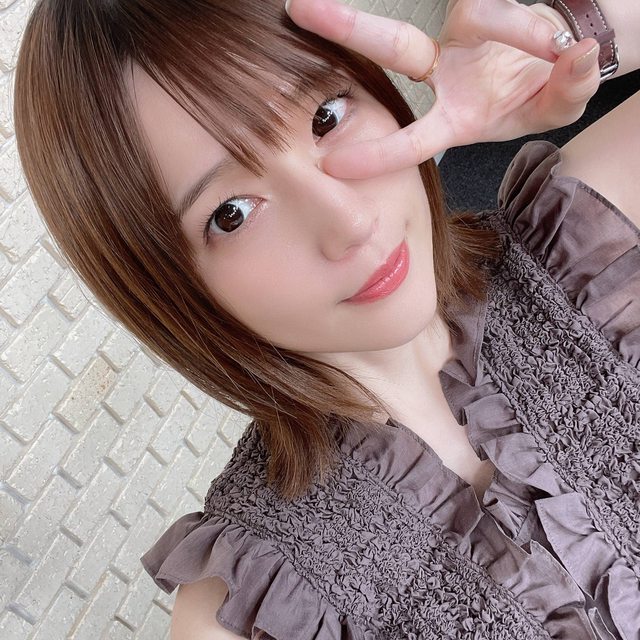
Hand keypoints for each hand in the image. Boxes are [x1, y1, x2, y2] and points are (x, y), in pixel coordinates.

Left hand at [285, 0, 600, 178]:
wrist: (557, 56)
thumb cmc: (541, 93)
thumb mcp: (558, 108)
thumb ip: (567, 91)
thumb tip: (575, 56)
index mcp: (455, 118)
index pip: (410, 139)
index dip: (377, 155)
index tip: (332, 166)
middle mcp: (445, 74)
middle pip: (395, 48)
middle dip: (349, 28)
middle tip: (300, 7)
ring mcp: (458, 35)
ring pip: (476, 14)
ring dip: (520, 28)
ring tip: (555, 46)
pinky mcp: (475, 2)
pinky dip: (521, 15)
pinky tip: (545, 33)